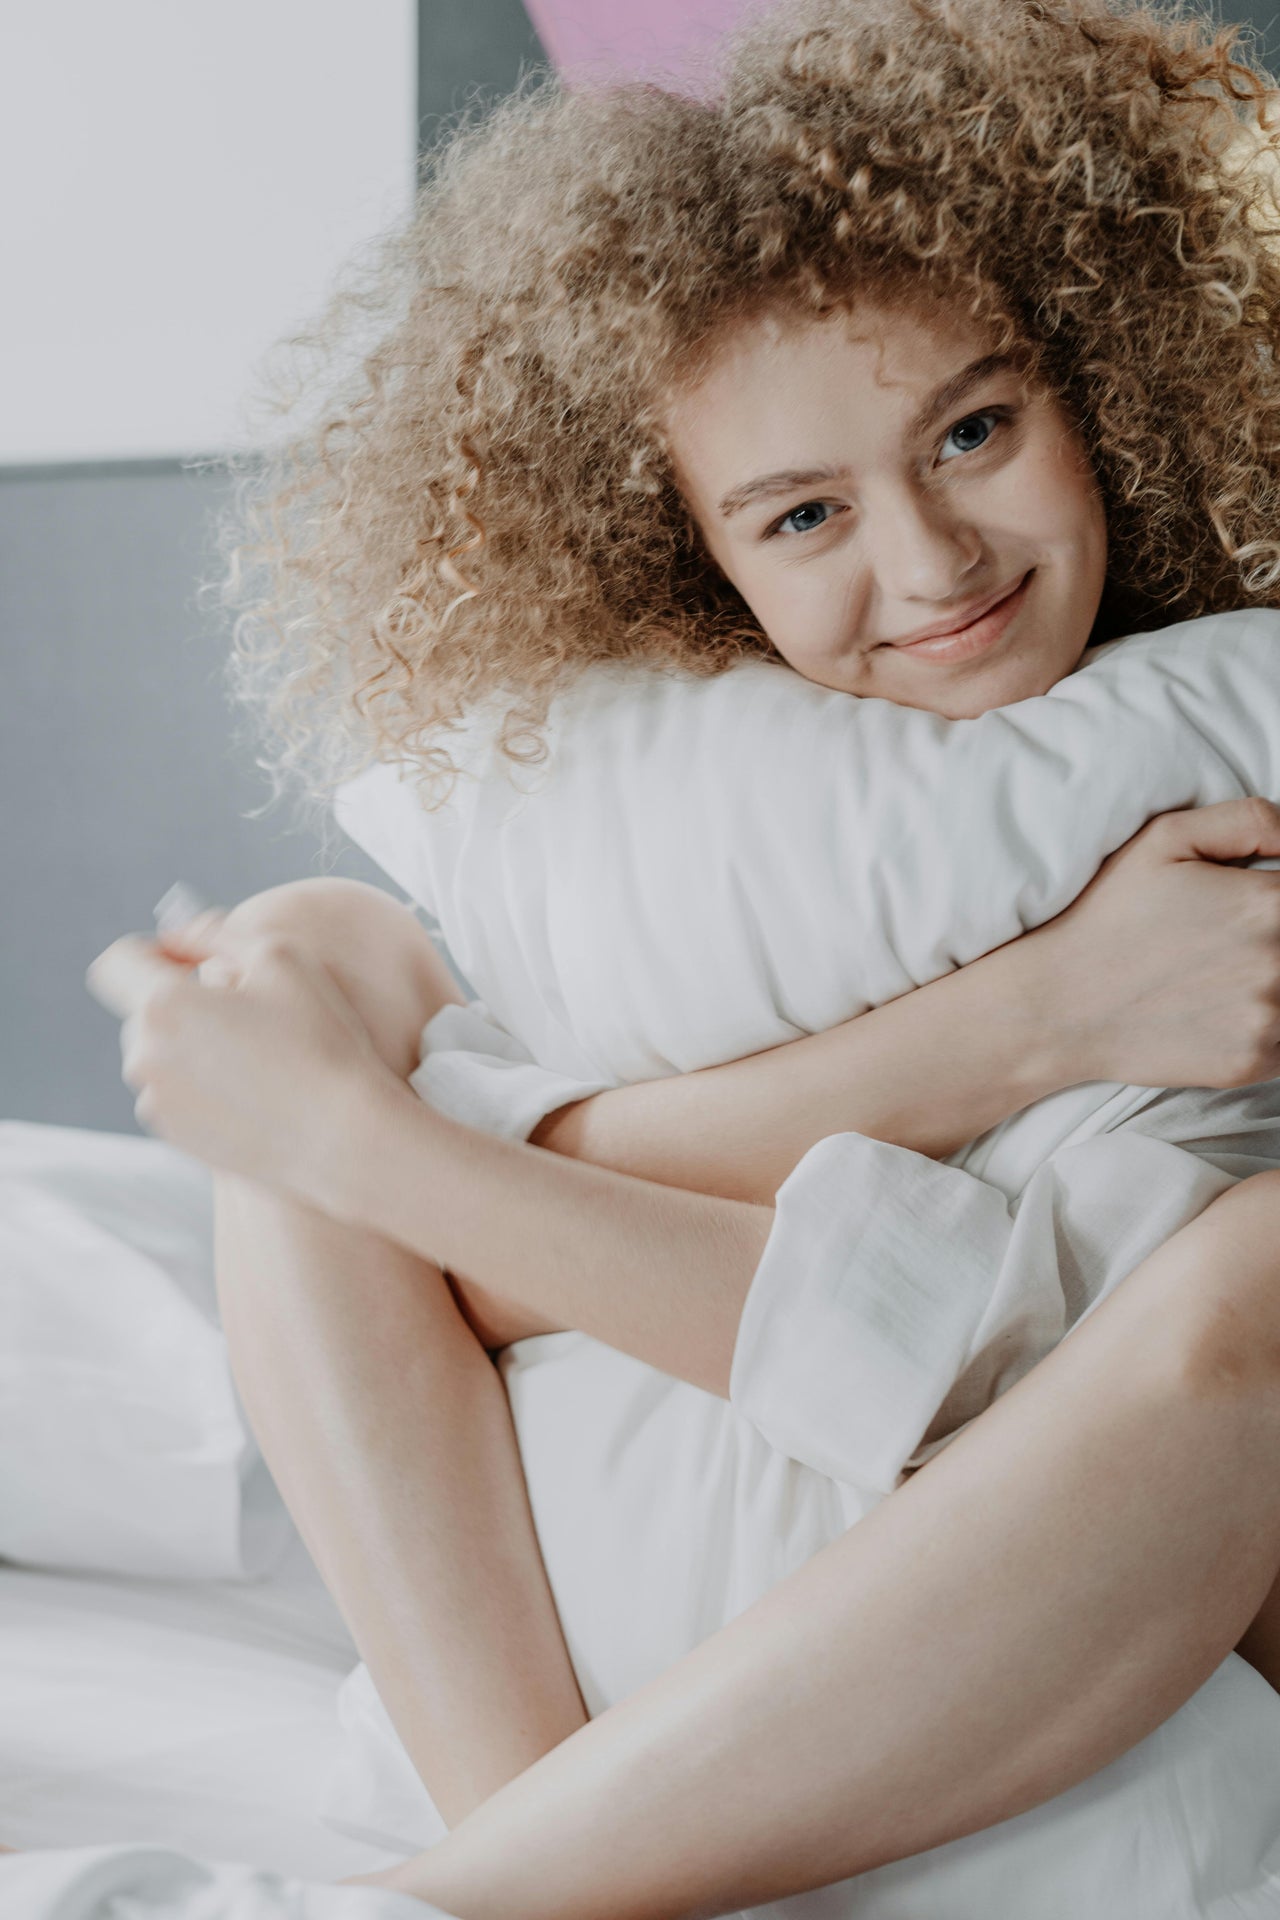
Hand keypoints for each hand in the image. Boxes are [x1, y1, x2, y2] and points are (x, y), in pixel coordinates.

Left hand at [86, 925, 403, 1203]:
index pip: (116, 962)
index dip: (149, 951)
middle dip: (179, 1002)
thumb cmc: (319, 1040)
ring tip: (255, 1055)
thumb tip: (177, 938)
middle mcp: (145, 1055)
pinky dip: (199, 1085)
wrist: (341, 1136)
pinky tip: (252, 1090)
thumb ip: (216, 933)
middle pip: (141, 1011)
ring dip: (189, 1046)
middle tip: (244, 1011)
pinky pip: (173, 1094)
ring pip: (158, 1054)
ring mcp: (156, 1102)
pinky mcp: (174, 1136)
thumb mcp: (281, 956)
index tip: (187, 962)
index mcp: (163, 1005)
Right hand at [1029, 796, 1279, 1089]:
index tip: (1247, 913)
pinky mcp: (1253, 1062)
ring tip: (1219, 976)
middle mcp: (1279, 963)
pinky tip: (1218, 1010)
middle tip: (1223, 946)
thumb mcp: (1165, 838)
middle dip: (1272, 941)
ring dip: (1271, 984)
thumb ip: (1251, 821)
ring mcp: (1268, 1019)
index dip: (1276, 898)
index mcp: (1268, 903)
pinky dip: (1262, 1026)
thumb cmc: (1108, 916)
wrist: (1057, 1005)